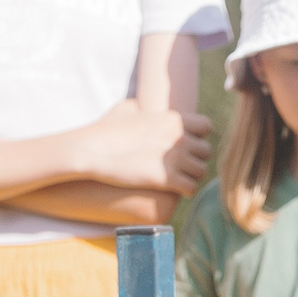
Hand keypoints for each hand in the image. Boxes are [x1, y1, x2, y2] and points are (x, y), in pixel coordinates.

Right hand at [65, 100, 212, 194]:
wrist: (91, 151)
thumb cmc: (104, 132)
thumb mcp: (125, 111)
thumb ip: (138, 107)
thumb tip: (136, 105)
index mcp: (172, 119)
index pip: (206, 127)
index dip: (198, 137)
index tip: (186, 145)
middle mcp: (177, 137)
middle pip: (206, 151)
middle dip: (196, 159)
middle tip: (182, 166)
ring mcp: (173, 158)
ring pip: (201, 171)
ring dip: (192, 176)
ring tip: (178, 179)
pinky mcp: (166, 179)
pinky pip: (191, 188)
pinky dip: (186, 191)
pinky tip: (176, 190)